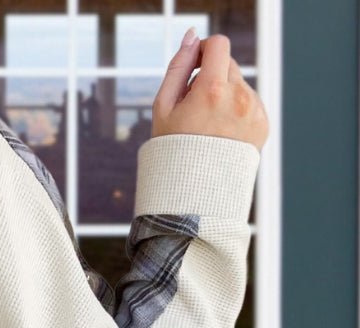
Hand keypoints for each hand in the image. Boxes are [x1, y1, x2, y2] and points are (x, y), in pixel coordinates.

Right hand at [152, 30, 269, 151]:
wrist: (193, 191)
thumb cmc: (173, 150)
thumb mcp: (164, 107)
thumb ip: (178, 66)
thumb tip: (191, 37)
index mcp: (212, 90)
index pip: (218, 45)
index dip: (204, 50)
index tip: (195, 66)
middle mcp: (238, 98)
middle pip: (228, 66)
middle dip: (211, 79)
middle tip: (195, 110)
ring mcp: (254, 111)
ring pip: (239, 86)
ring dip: (224, 97)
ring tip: (209, 128)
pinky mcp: (263, 124)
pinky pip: (250, 104)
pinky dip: (237, 113)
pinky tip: (223, 134)